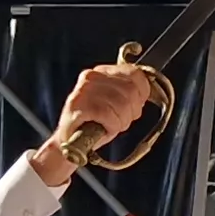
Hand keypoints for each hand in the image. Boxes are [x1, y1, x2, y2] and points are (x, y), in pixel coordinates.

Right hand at [29, 64, 161, 184]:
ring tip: (112, 126)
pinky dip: (112, 125)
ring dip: (122, 121)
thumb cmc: (94, 123)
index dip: (143, 92)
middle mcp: (91, 77)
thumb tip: (146, 92)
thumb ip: (128, 92)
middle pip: (130, 90)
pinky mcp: (78, 106)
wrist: (68, 143)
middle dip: (132, 111)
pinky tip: (106, 129)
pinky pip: (108, 114)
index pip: (134, 73)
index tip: (137, 106)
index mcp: (101, 72)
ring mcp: (83, 91)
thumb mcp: (114, 103)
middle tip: (122, 121)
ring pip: (121, 103)